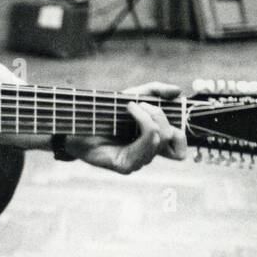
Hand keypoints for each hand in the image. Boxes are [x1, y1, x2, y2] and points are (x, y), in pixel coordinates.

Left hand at [68, 81, 187, 174]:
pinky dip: (142, 121)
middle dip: (159, 113)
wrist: (75, 122)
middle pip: (171, 137)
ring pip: (159, 138)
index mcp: (149, 144)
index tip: (170, 111)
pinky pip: (146, 144)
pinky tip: (129, 110)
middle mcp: (145, 155)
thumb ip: (155, 92)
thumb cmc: (102, 112)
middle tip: (140, 102)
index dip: (181, 134)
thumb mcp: (132, 95)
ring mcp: (136, 162)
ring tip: (132, 105)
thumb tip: (178, 91)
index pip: (178, 149)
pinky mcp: (125, 165)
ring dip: (149, 115)